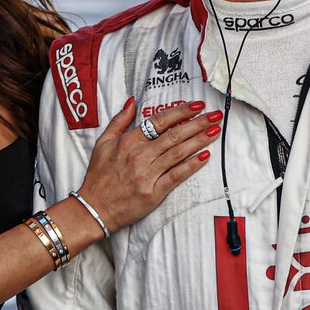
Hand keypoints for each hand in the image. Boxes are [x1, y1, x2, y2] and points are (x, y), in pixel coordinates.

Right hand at [77, 98, 220, 233]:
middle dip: (198, 123)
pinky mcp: (153, 192)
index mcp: (128, 141)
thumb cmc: (98, 177)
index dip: (181, 111)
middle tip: (215, 115)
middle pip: (174, 135)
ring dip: (199, 140)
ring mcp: (147, 174)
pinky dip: (191, 165)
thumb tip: (132, 101)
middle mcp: (139, 155)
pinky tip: (205, 156)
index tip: (197, 105)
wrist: (94, 208)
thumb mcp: (102, 143)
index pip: (160, 121)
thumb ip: (119, 121)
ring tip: (215, 130)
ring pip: (178, 153)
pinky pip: (176, 175)